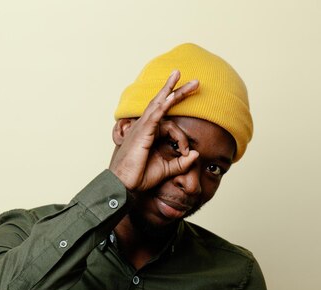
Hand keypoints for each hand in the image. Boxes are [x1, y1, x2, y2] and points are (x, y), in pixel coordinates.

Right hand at [109, 70, 199, 191]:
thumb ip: (181, 162)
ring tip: (180, 75)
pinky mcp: (142, 132)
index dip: (183, 139)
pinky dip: (164, 104)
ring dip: (171, 90)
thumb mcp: (166, 169)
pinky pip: (155, 115)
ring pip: (158, 104)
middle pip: (162, 104)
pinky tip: (172, 95)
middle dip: (177, 91)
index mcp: (148, 134)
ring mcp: (141, 127)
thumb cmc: (139, 177)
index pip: (170, 126)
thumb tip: (196, 154)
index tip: (187, 152)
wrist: (123, 185)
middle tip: (194, 81)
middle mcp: (144, 127)